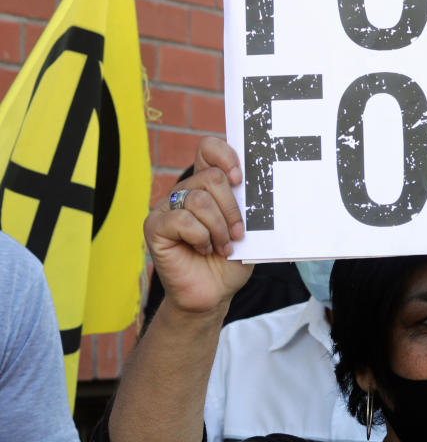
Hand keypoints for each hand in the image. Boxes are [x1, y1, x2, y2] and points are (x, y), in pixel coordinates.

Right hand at [143, 138, 252, 314]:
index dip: (225, 156)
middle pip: (211, 177)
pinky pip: (183, 220)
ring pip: (199, 200)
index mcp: (206, 185)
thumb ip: (247, 203)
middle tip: (237, 233)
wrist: (215, 292)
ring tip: (222, 246)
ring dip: (219, 228)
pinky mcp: (154, 227)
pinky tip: (203, 250)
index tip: (240, 179)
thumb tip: (257, 182)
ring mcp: (166, 208)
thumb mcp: (248, 227)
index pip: (208, 148)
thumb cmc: (231, 259)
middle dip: (232, 208)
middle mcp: (184, 191)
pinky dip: (201, 238)